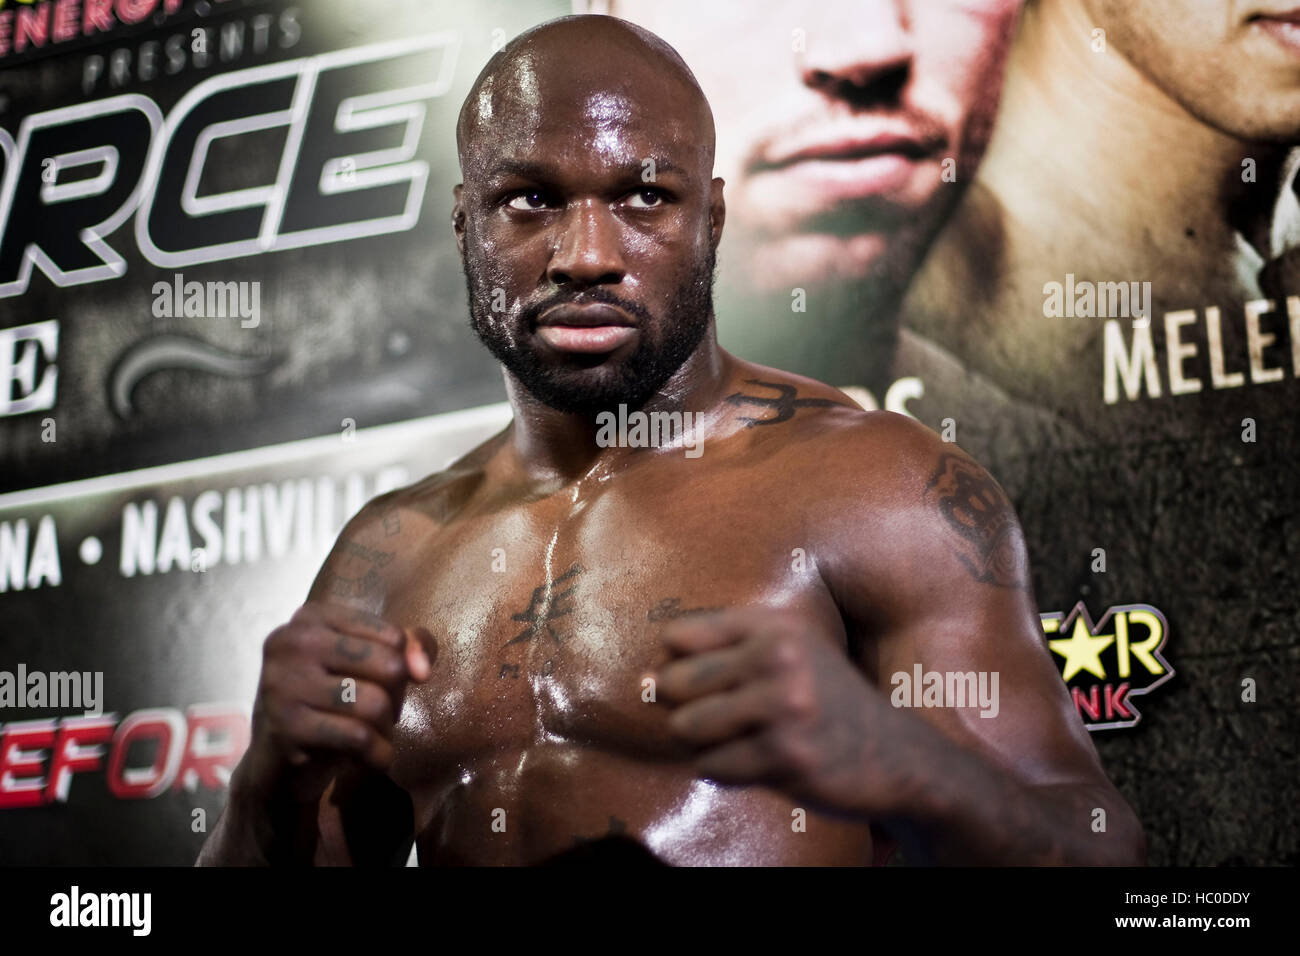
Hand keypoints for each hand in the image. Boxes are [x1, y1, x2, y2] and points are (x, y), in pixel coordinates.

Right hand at [243, 602, 434, 803]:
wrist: (276, 758)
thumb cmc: (330, 701)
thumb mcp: (370, 662)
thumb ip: (410, 647)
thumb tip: (422, 670)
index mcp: (313, 616)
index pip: (393, 637)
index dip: (402, 668)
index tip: (380, 686)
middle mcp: (292, 641)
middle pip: (389, 667)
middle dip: (396, 699)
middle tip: (378, 716)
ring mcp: (283, 683)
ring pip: (375, 704)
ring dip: (385, 730)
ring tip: (370, 736)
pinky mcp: (286, 726)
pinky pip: (359, 737)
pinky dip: (377, 755)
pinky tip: (368, 760)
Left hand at [651, 607, 937, 817]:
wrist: (895, 755)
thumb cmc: (825, 701)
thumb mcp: (789, 652)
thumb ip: (722, 653)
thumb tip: (645, 679)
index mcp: (774, 624)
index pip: (678, 636)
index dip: (678, 665)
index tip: (706, 683)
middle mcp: (778, 655)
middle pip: (673, 682)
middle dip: (683, 708)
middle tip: (719, 719)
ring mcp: (784, 706)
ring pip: (685, 727)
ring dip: (702, 743)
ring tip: (736, 740)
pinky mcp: (785, 756)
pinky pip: (711, 766)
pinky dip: (724, 771)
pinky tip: (757, 763)